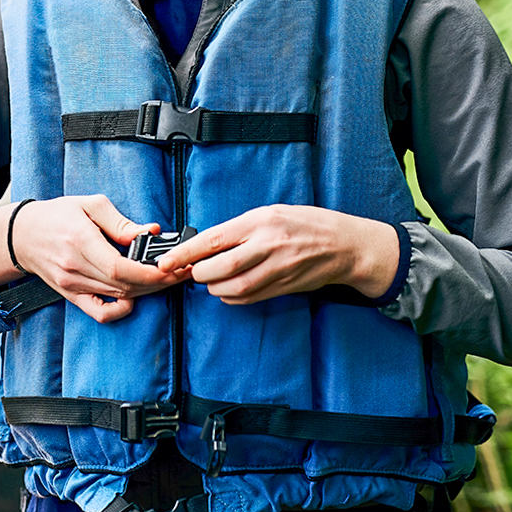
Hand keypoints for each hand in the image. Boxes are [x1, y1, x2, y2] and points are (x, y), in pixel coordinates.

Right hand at [8, 195, 187, 322]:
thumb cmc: (57, 215)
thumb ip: (120, 222)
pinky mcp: (71, 295)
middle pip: (124, 284)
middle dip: (158, 281)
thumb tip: (149, 232)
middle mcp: (75, 267)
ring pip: (118, 296)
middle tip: (180, 272)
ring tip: (166, 279)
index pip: (120, 267)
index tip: (172, 268)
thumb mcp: (90, 205)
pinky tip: (133, 297)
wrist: (23, 235)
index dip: (150, 272)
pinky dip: (120, 310)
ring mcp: (72, 285)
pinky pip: (100, 312)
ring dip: (146, 290)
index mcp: (81, 241)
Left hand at [155, 204, 398, 304]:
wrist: (345, 244)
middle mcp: (268, 245)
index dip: (185, 253)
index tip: (166, 261)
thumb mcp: (271, 213)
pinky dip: (233, 297)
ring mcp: (278, 269)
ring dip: (215, 288)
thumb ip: (240, 229)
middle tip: (193, 272)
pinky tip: (229, 290)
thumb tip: (207, 244)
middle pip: (221, 268)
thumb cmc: (306, 223)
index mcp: (260, 221)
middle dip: (199, 274)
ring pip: (234, 288)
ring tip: (211, 280)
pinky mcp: (284, 286)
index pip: (213, 239)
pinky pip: (250, 298)